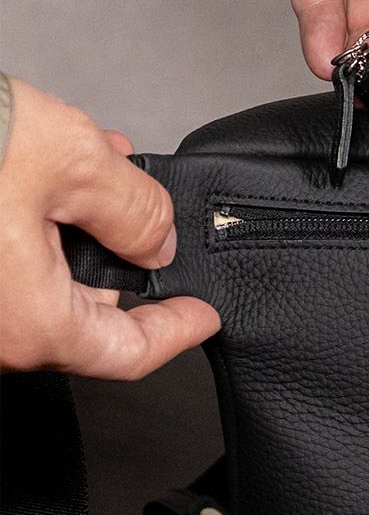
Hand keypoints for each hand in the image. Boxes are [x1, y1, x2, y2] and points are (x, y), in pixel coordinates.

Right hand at [0, 79, 220, 378]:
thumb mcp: (71, 161)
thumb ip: (135, 212)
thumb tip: (160, 241)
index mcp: (30, 322)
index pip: (128, 353)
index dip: (175, 332)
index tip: (202, 316)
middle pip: (80, 310)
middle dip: (119, 254)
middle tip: (144, 210)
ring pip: (37, 277)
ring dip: (73, 225)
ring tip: (92, 163)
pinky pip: (1, 261)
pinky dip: (31, 221)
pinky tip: (39, 168)